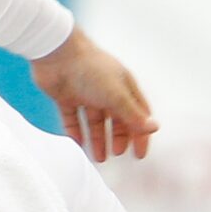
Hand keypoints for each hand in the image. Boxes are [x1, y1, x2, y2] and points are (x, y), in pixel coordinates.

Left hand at [29, 27, 156, 162]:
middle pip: (117, 119)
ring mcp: (85, 93)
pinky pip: (72, 119)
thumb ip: (133, 114)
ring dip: (98, 139)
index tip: (140, 154)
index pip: (137, 114)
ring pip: (94, 121)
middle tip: (117, 154)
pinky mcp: (65, 96)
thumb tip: (154, 127)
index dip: (140, 133)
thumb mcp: (116, 95)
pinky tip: (78, 145)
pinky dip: (75, 132)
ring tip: (98, 157)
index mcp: (123, 87)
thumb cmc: (90, 69)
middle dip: (119, 137)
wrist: (56, 54)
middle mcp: (105, 90)